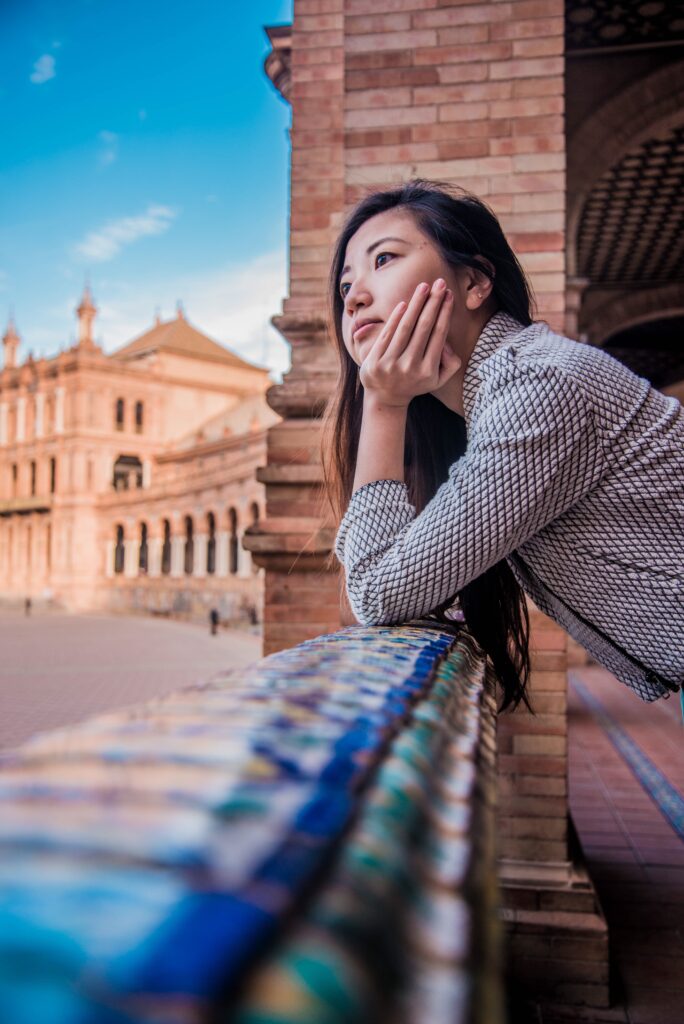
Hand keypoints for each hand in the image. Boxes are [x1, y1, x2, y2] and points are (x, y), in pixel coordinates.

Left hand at [358, 278, 461, 408]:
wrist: (385, 398)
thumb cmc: (415, 382)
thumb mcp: (438, 380)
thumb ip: (451, 364)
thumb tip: (448, 344)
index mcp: (427, 370)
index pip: (438, 335)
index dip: (444, 313)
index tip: (449, 295)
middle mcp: (410, 367)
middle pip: (423, 328)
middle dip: (433, 303)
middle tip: (440, 283)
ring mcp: (390, 365)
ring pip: (405, 328)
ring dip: (415, 304)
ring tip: (423, 287)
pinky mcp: (374, 362)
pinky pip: (387, 334)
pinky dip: (395, 318)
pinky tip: (404, 303)